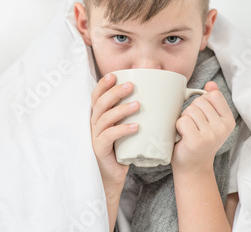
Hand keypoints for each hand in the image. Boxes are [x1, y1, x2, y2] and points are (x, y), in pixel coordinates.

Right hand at [90, 73, 139, 187]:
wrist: (112, 174)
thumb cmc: (121, 148)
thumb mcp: (125, 127)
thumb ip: (132, 113)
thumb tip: (156, 96)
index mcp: (98, 116)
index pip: (96, 96)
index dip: (103, 84)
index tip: (114, 75)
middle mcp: (94, 123)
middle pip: (100, 103)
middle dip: (115, 92)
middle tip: (131, 86)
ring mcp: (95, 136)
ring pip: (105, 118)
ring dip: (121, 109)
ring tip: (137, 105)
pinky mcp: (99, 148)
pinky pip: (109, 136)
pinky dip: (122, 130)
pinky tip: (135, 127)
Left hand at [171, 81, 235, 173]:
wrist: (193, 167)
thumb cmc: (198, 141)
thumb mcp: (210, 121)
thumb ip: (212, 102)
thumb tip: (211, 83)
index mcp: (228, 120)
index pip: (213, 95)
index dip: (202, 102)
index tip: (201, 116)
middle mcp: (222, 128)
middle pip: (199, 102)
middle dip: (191, 111)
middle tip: (192, 127)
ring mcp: (211, 135)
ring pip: (190, 110)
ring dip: (183, 119)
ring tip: (187, 132)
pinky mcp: (197, 141)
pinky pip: (182, 120)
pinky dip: (178, 127)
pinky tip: (182, 137)